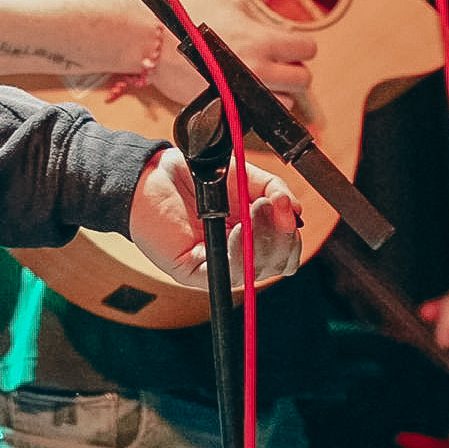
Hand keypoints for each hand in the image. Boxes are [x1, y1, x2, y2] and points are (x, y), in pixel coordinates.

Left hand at [128, 148, 301, 287]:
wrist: (153, 173)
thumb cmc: (194, 176)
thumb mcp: (243, 177)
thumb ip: (273, 189)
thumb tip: (295, 210)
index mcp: (253, 236)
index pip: (286, 252)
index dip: (292, 235)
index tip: (287, 206)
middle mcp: (239, 255)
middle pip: (278, 266)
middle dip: (283, 237)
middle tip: (274, 206)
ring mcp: (218, 266)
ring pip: (257, 272)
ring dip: (263, 239)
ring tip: (254, 208)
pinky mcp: (196, 272)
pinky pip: (228, 274)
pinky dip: (239, 252)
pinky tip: (238, 229)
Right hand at [148, 0, 315, 106]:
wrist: (153, 42)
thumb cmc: (186, 20)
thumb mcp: (230, 5)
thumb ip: (259, 19)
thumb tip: (276, 31)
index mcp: (263, 41)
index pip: (307, 49)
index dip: (298, 47)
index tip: (288, 48)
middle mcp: (259, 70)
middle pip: (302, 80)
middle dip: (291, 72)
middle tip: (276, 66)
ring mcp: (244, 94)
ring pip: (285, 103)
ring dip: (277, 93)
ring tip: (257, 82)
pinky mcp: (230, 109)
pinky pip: (258, 116)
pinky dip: (255, 107)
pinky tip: (241, 93)